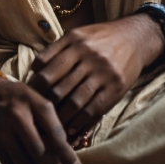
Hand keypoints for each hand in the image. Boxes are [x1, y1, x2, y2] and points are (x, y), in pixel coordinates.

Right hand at [0, 76, 90, 163]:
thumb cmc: (23, 97)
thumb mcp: (41, 101)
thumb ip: (52, 124)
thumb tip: (66, 155)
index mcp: (37, 105)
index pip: (57, 137)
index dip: (71, 161)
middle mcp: (20, 118)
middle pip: (41, 153)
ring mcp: (5, 132)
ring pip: (25, 162)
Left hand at [29, 15, 164, 141]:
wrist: (135, 37)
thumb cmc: (101, 38)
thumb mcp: (78, 34)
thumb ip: (57, 50)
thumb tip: (34, 72)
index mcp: (74, 40)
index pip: (46, 66)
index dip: (34, 85)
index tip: (29, 97)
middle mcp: (88, 55)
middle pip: (58, 86)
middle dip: (46, 105)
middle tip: (38, 117)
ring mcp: (103, 72)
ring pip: (74, 102)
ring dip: (61, 118)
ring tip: (53, 126)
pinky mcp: (116, 86)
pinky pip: (93, 109)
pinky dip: (80, 122)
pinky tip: (71, 128)